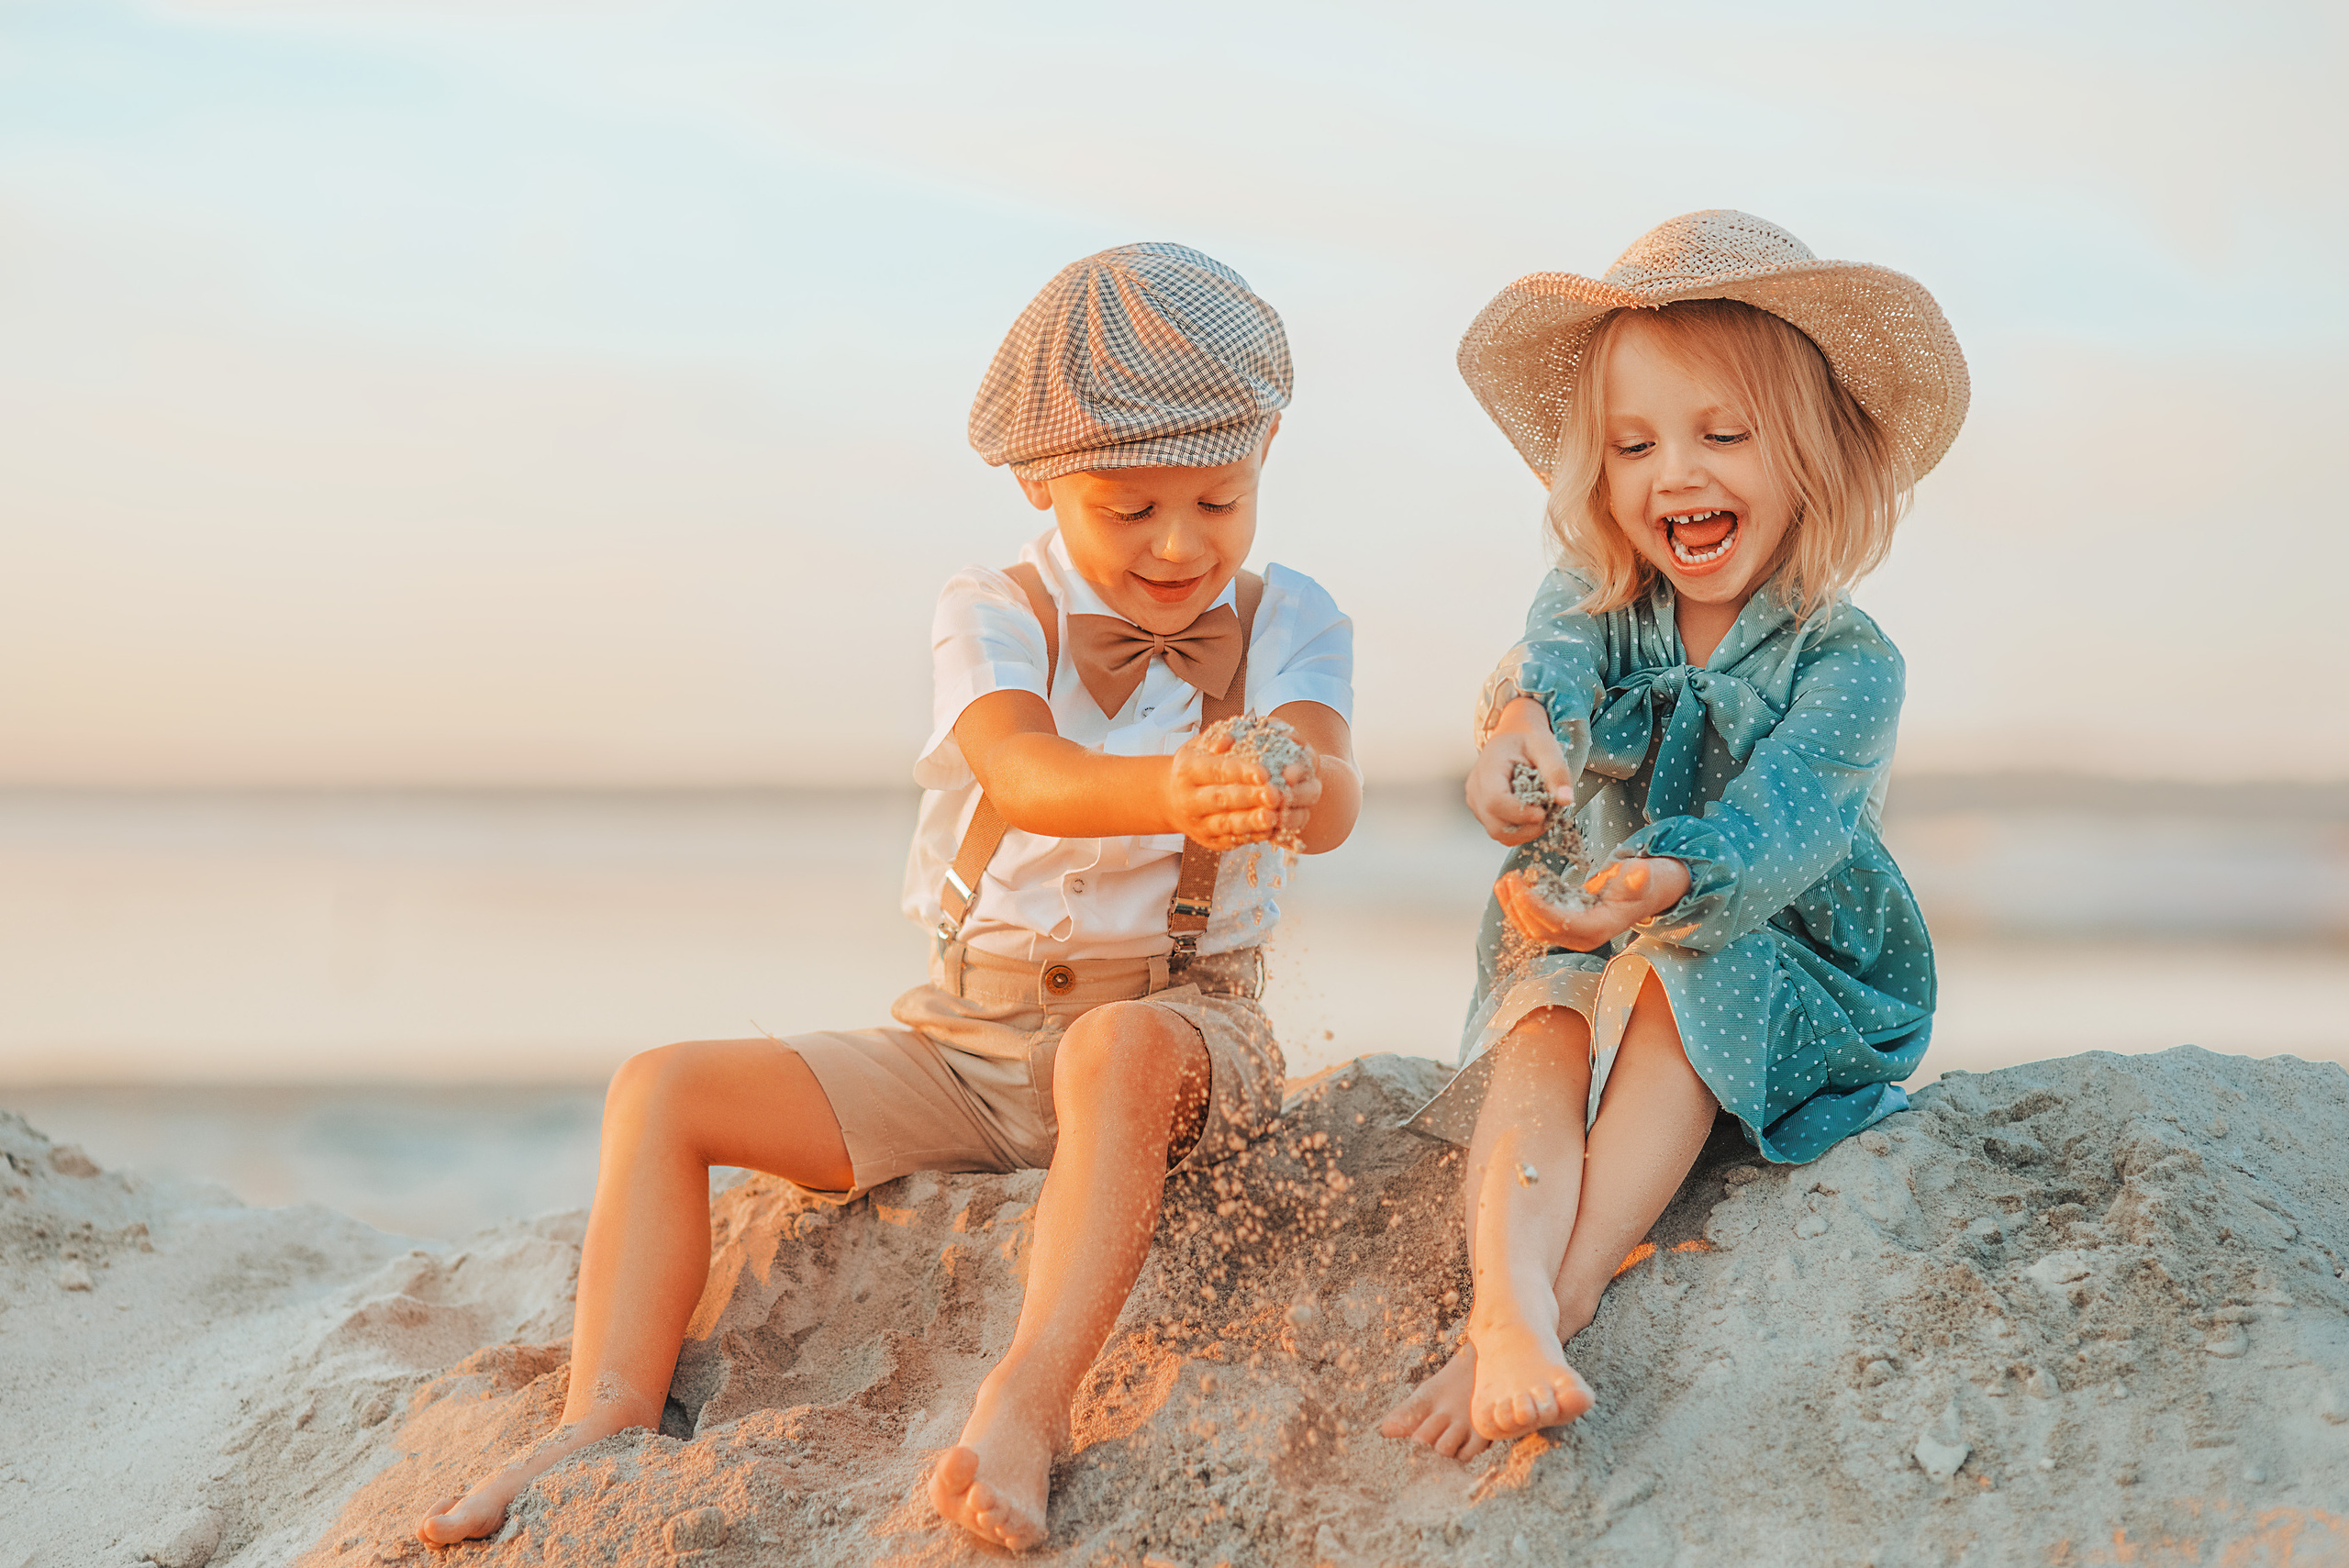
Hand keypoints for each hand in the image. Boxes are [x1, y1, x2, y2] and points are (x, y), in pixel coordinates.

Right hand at [1165, 728, 1317, 850]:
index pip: (1217, 771)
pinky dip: (1251, 836)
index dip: (1241, 772)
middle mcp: (1189, 799)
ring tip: (1273, 818)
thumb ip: (1216, 739)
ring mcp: (1198, 823)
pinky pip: (1231, 840)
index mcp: (1188, 771)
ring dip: (1251, 822)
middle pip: (1221, 799)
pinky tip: (1269, 830)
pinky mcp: (1208, 841)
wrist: (1171, 799)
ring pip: (1226, 824)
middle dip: (1249, 798)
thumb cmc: (1195, 767)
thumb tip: (1229, 739)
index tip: (1265, 773)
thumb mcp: (1198, 746)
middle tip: (1275, 795)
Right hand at [1466, 697, 1570, 846]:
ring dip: (1524, 831)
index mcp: (1489, 767)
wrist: (1513, 735)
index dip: (1520, 813)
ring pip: (1497, 832)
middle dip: (1526, 828)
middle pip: (1496, 825)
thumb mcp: (1546, 748)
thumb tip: (1565, 800)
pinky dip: (1518, 830)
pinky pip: (1499, 830)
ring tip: (1541, 814)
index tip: (1543, 812)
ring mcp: (1476, 801)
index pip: (1495, 801)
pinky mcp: (1481, 810)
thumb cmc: (1528, 739)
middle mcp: (1476, 787)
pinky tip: (1531, 815)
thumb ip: (1557, 772)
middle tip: (1547, 815)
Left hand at [1494, 856, 1689, 951]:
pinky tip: (1510, 888)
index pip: (1559, 923)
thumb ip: (1637, 877)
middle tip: (1508, 878)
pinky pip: (1534, 923)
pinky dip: (1518, 908)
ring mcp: (1571, 936)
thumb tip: (1638, 873)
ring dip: (1513, 908)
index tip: (1519, 886)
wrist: (1644, 893)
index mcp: (1599, 928)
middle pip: (1541, 930)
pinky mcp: (1563, 927)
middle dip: (1519, 906)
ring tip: (1503, 882)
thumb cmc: (1643, 882)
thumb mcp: (1643, 876)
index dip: (1535, 907)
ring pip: (1533, 930)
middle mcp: (1583, 938)